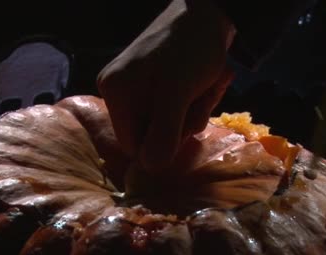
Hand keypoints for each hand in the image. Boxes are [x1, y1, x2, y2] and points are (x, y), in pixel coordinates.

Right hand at [97, 0, 234, 171]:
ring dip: (195, 110)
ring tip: (206, 86)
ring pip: (169, 123)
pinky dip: (196, 101)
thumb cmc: (190, 48)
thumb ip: (163, 131)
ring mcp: (139, 87)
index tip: (186, 123)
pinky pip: (176, 108)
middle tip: (200, 98)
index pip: (133, 145)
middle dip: (183, 123)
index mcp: (116, 92)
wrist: (209, 13)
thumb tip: (150, 168)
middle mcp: (121, 91)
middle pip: (152, 134)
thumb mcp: (177, 92)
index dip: (162, 144)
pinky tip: (207, 83)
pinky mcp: (158, 84)